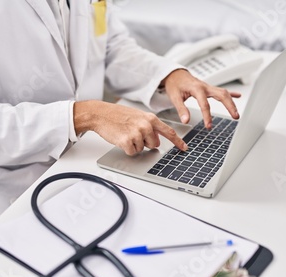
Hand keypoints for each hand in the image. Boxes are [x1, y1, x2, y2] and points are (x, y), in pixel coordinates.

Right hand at [73, 100, 187, 155]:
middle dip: (145, 143)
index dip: (178, 142)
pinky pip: (132, 152)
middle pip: (154, 145)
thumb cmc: (118, 115)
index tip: (184, 148)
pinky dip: (126, 149)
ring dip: (134, 145)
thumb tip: (157, 140)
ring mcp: (136, 133)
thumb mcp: (138, 116)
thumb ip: (150, 126)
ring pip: (142, 149)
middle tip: (133, 134)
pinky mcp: (127, 141)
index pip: (169, 132)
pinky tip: (121, 139)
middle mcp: (146, 125)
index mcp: (150, 118)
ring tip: (125, 134)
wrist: (101, 114)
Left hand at [161, 69, 241, 128]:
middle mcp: (205, 86)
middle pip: (222, 95)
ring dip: (232, 102)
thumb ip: (181, 109)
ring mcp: (208, 87)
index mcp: (196, 88)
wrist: (175, 74)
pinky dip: (230, 94)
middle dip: (230, 106)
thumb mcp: (174, 97)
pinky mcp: (209, 88)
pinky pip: (222, 91)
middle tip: (235, 117)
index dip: (207, 116)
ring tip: (236, 113)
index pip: (204, 104)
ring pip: (224, 93)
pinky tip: (238, 96)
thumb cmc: (175, 84)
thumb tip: (186, 121)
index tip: (209, 126)